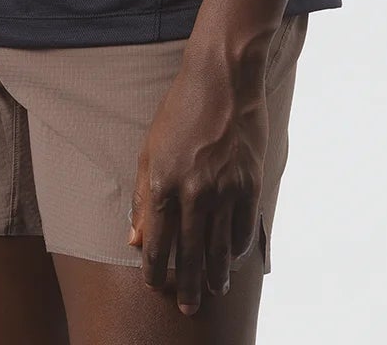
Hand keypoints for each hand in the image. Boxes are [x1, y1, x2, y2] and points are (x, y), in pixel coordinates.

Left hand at [127, 47, 268, 314]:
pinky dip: (237, 248)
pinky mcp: (250, 183)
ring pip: (219, 249)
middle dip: (188, 286)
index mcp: (163, 183)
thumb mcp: (150, 149)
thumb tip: (136, 238)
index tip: (156, 285)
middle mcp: (193, 192)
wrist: (222, 79)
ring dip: (216, 275)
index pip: (157, 245)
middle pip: (190, 255)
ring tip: (214, 290)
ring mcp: (224, 189)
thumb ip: (143, 197)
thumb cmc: (180, 110)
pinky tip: (233, 258)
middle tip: (188, 307)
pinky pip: (243, 228)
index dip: (156, 271)